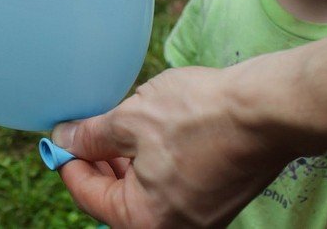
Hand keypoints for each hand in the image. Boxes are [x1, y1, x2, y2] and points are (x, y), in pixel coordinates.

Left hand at [52, 66, 291, 227]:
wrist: (269, 110)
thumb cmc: (199, 115)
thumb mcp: (130, 119)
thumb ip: (91, 136)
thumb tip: (63, 139)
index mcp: (144, 221)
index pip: (88, 196)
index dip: (68, 162)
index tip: (58, 140)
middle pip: (116, 199)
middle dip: (96, 164)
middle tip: (82, 133)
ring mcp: (198, 217)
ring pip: (144, 193)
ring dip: (124, 164)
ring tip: (112, 131)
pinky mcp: (216, 199)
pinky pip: (170, 188)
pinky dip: (152, 165)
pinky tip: (146, 135)